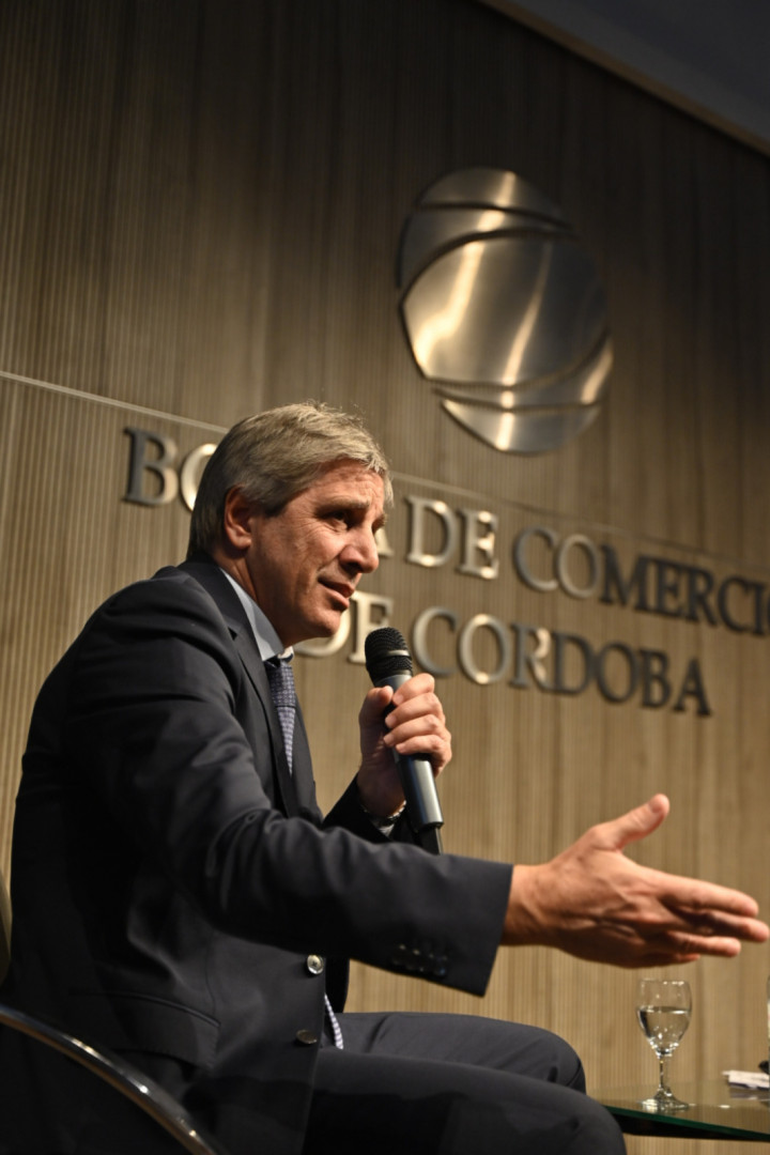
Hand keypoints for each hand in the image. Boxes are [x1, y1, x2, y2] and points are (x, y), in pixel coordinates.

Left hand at [355, 673, 450, 817]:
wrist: (377, 776)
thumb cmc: (377, 745)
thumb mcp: (368, 719)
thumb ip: (373, 701)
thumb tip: (387, 690)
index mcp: (418, 703)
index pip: (426, 683)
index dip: (412, 688)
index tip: (394, 700)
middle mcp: (433, 716)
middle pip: (431, 701)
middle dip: (405, 711)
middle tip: (387, 723)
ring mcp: (439, 735)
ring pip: (431, 722)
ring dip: (405, 730)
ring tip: (390, 740)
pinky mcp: (442, 754)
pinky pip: (435, 743)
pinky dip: (414, 743)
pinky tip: (400, 749)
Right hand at [502, 794, 768, 965]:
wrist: (543, 909)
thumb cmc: (571, 871)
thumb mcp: (602, 838)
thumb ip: (637, 822)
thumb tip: (662, 802)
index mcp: (646, 887)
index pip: (698, 896)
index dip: (727, 902)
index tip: (750, 906)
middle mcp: (649, 917)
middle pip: (700, 924)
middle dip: (734, 928)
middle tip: (761, 933)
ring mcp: (639, 940)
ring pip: (686, 945)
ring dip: (713, 946)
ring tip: (735, 948)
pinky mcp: (626, 956)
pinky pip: (662, 957)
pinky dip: (682, 955)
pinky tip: (693, 953)